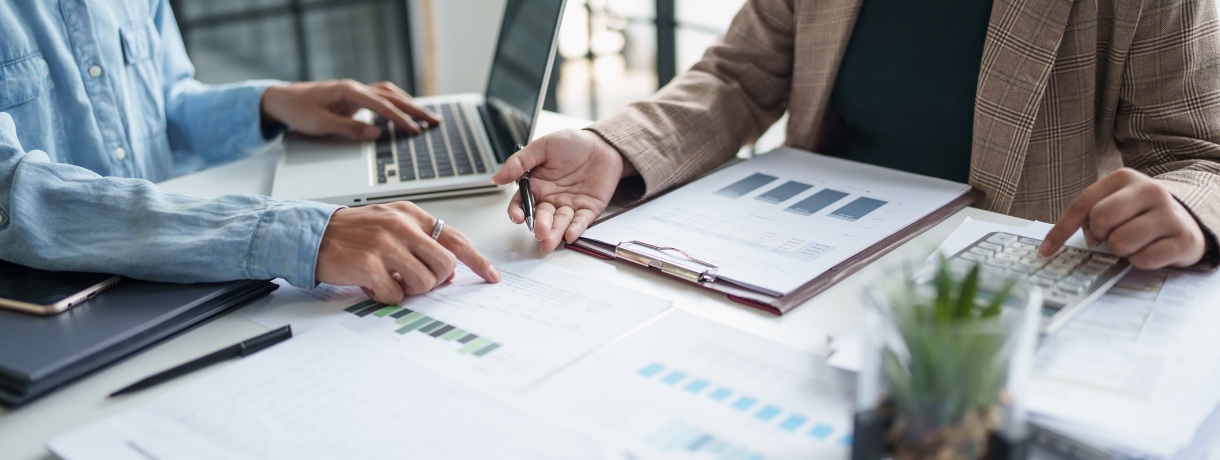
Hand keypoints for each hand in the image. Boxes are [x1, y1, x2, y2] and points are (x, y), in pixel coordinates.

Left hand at [260, 80, 441, 139]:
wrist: (282, 100)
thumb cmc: (298, 111)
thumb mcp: (320, 124)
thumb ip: (349, 129)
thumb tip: (375, 133)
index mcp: (348, 92)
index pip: (382, 105)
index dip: (400, 119)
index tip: (415, 130)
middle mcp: (355, 88)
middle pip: (392, 97)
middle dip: (415, 109)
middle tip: (434, 121)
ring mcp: (355, 91)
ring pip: (389, 94)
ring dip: (409, 104)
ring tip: (426, 116)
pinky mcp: (354, 97)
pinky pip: (381, 98)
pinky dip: (396, 103)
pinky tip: (404, 111)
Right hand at [315, 202, 500, 304]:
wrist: (312, 234)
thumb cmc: (354, 233)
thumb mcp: (391, 225)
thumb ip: (421, 241)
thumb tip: (450, 270)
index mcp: (411, 215)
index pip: (456, 238)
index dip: (478, 260)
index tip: (492, 276)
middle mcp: (401, 226)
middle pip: (445, 265)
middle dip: (435, 281)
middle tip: (414, 280)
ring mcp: (385, 244)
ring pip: (424, 282)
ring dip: (409, 289)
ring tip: (389, 279)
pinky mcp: (369, 265)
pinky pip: (395, 294)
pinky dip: (386, 296)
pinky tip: (371, 284)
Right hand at [491, 129, 634, 252]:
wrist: (602, 143)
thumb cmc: (572, 143)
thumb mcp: (542, 147)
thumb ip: (519, 162)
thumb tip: (497, 177)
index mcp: (537, 186)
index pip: (522, 204)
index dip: (518, 212)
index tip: (518, 217)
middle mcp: (551, 199)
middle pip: (542, 217)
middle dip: (540, 226)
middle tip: (540, 232)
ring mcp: (570, 205)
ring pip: (560, 222)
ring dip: (555, 233)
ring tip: (549, 241)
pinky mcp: (589, 209)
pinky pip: (581, 221)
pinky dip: (576, 228)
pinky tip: (570, 235)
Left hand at [1039, 168, 1206, 268]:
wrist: (1187, 220)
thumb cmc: (1139, 214)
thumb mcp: (1114, 203)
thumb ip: (1090, 214)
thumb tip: (1081, 240)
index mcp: (1124, 178)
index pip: (1082, 205)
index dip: (1060, 231)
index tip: (1045, 252)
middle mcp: (1149, 190)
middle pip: (1100, 219)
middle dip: (1100, 235)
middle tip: (1111, 237)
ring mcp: (1170, 213)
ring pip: (1121, 242)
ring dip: (1121, 251)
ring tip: (1133, 242)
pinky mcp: (1185, 239)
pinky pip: (1144, 259)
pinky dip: (1140, 261)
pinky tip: (1150, 251)